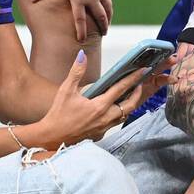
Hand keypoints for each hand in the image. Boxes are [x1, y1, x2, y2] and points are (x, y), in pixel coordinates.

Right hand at [30, 51, 160, 146]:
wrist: (51, 138)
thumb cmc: (58, 115)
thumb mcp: (66, 90)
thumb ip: (76, 72)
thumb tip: (82, 56)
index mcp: (99, 106)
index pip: (121, 89)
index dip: (133, 78)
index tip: (142, 71)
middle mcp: (105, 118)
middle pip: (130, 105)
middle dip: (137, 93)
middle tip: (139, 83)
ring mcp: (104, 128)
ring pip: (124, 115)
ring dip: (130, 105)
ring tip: (130, 95)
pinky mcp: (100, 134)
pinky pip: (115, 124)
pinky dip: (119, 115)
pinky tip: (115, 109)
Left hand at [32, 0, 112, 40]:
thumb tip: (31, 0)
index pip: (79, 20)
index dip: (81, 31)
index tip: (82, 40)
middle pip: (100, 17)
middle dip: (103, 27)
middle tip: (104, 33)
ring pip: (108, 8)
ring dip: (109, 17)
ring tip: (108, 22)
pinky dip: (108, 1)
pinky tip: (107, 2)